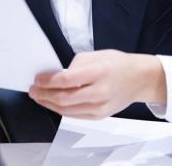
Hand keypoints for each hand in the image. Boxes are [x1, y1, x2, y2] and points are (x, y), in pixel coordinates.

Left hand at [28, 50, 166, 118]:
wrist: (139, 79)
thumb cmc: (116, 64)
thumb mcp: (94, 56)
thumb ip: (73, 66)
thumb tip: (55, 77)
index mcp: (98, 73)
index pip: (66, 81)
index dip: (47, 81)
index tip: (36, 79)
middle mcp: (100, 92)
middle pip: (64, 98)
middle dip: (43, 95)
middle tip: (32, 90)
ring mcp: (101, 107)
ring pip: (67, 110)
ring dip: (48, 104)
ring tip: (38, 97)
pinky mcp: (100, 116)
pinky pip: (75, 115)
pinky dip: (60, 110)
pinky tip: (52, 103)